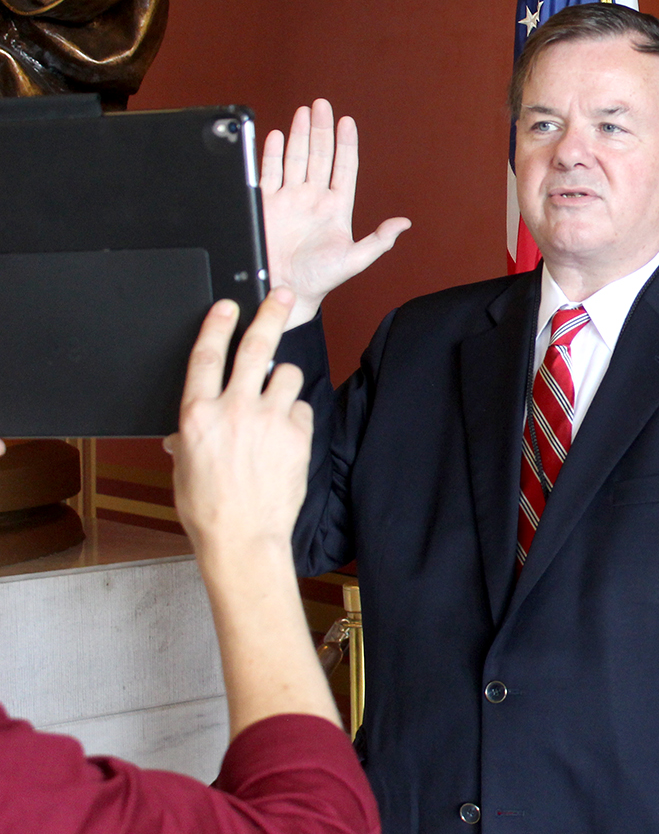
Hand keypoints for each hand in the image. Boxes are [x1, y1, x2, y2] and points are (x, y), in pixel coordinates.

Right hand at [165, 290, 313, 558]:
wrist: (243, 538)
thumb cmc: (208, 507)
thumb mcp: (185, 466)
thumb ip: (188, 438)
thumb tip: (182, 432)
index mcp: (198, 415)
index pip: (207, 356)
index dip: (218, 325)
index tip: (228, 305)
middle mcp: (234, 410)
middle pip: (255, 348)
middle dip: (269, 315)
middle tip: (280, 296)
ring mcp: (269, 420)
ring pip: (286, 375)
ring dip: (282, 381)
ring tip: (274, 402)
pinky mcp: (298, 434)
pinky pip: (301, 407)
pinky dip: (295, 416)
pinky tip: (284, 436)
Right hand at [261, 99, 410, 328]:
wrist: (283, 292)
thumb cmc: (319, 281)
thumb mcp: (354, 261)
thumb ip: (378, 241)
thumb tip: (403, 224)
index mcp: (336, 207)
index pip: (344, 167)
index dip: (346, 144)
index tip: (347, 122)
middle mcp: (313, 198)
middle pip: (319, 155)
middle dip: (321, 128)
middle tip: (322, 104)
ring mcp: (289, 199)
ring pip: (295, 158)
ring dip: (299, 134)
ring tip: (303, 112)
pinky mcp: (265, 204)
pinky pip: (269, 173)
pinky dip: (271, 153)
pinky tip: (275, 135)